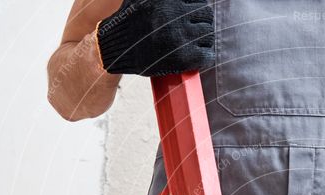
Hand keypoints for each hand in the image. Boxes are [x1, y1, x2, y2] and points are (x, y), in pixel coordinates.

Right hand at [97, 0, 213, 76]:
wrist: (116, 49)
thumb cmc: (130, 20)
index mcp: (167, 0)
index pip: (198, 0)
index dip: (196, 5)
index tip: (192, 12)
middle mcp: (174, 15)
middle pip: (206, 14)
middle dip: (202, 20)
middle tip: (196, 27)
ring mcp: (179, 37)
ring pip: (208, 34)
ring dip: (205, 37)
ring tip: (196, 41)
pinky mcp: (182, 58)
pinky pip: (207, 54)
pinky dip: (206, 54)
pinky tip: (199, 55)